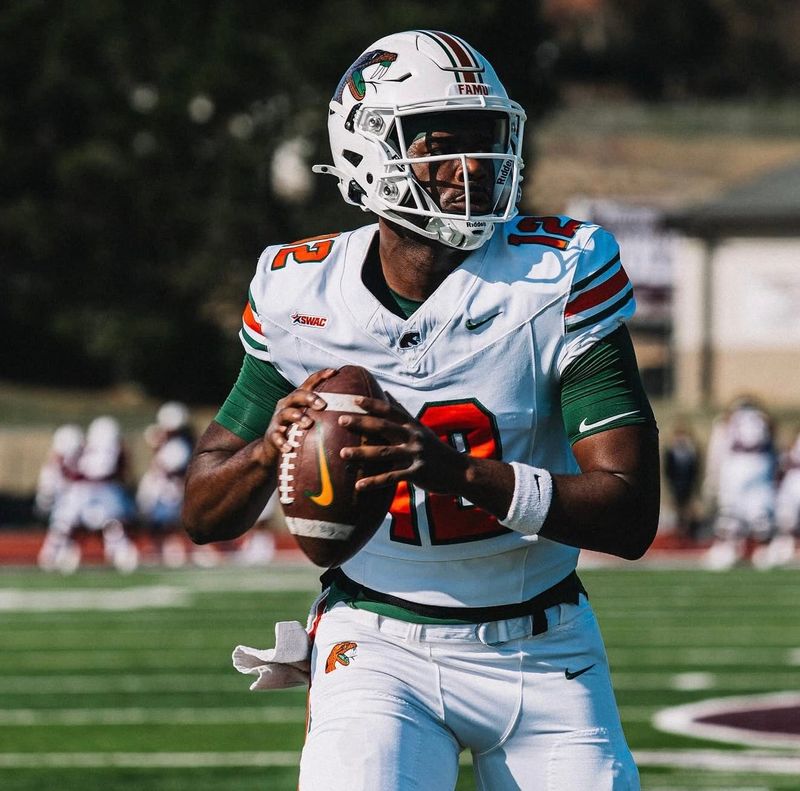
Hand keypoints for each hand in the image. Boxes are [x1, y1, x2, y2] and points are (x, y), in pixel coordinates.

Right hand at [265, 368, 335, 453]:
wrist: (272, 446)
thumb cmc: (297, 429)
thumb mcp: (310, 417)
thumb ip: (325, 413)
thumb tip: (354, 412)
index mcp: (297, 399)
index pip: (309, 383)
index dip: (320, 376)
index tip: (334, 372)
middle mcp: (286, 405)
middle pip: (297, 395)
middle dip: (309, 397)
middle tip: (322, 405)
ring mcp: (278, 419)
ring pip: (286, 414)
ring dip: (297, 417)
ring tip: (307, 424)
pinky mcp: (272, 435)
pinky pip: (277, 437)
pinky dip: (283, 442)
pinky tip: (289, 448)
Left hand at [337, 393, 468, 493]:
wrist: (458, 471)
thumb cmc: (434, 448)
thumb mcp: (420, 428)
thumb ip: (401, 412)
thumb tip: (386, 393)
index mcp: (412, 425)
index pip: (390, 410)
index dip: (372, 404)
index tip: (354, 399)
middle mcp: (413, 437)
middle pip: (384, 427)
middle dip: (362, 423)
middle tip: (341, 420)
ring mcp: (415, 455)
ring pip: (384, 452)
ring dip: (362, 453)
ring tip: (343, 453)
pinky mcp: (416, 473)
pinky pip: (391, 477)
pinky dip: (374, 482)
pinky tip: (358, 485)